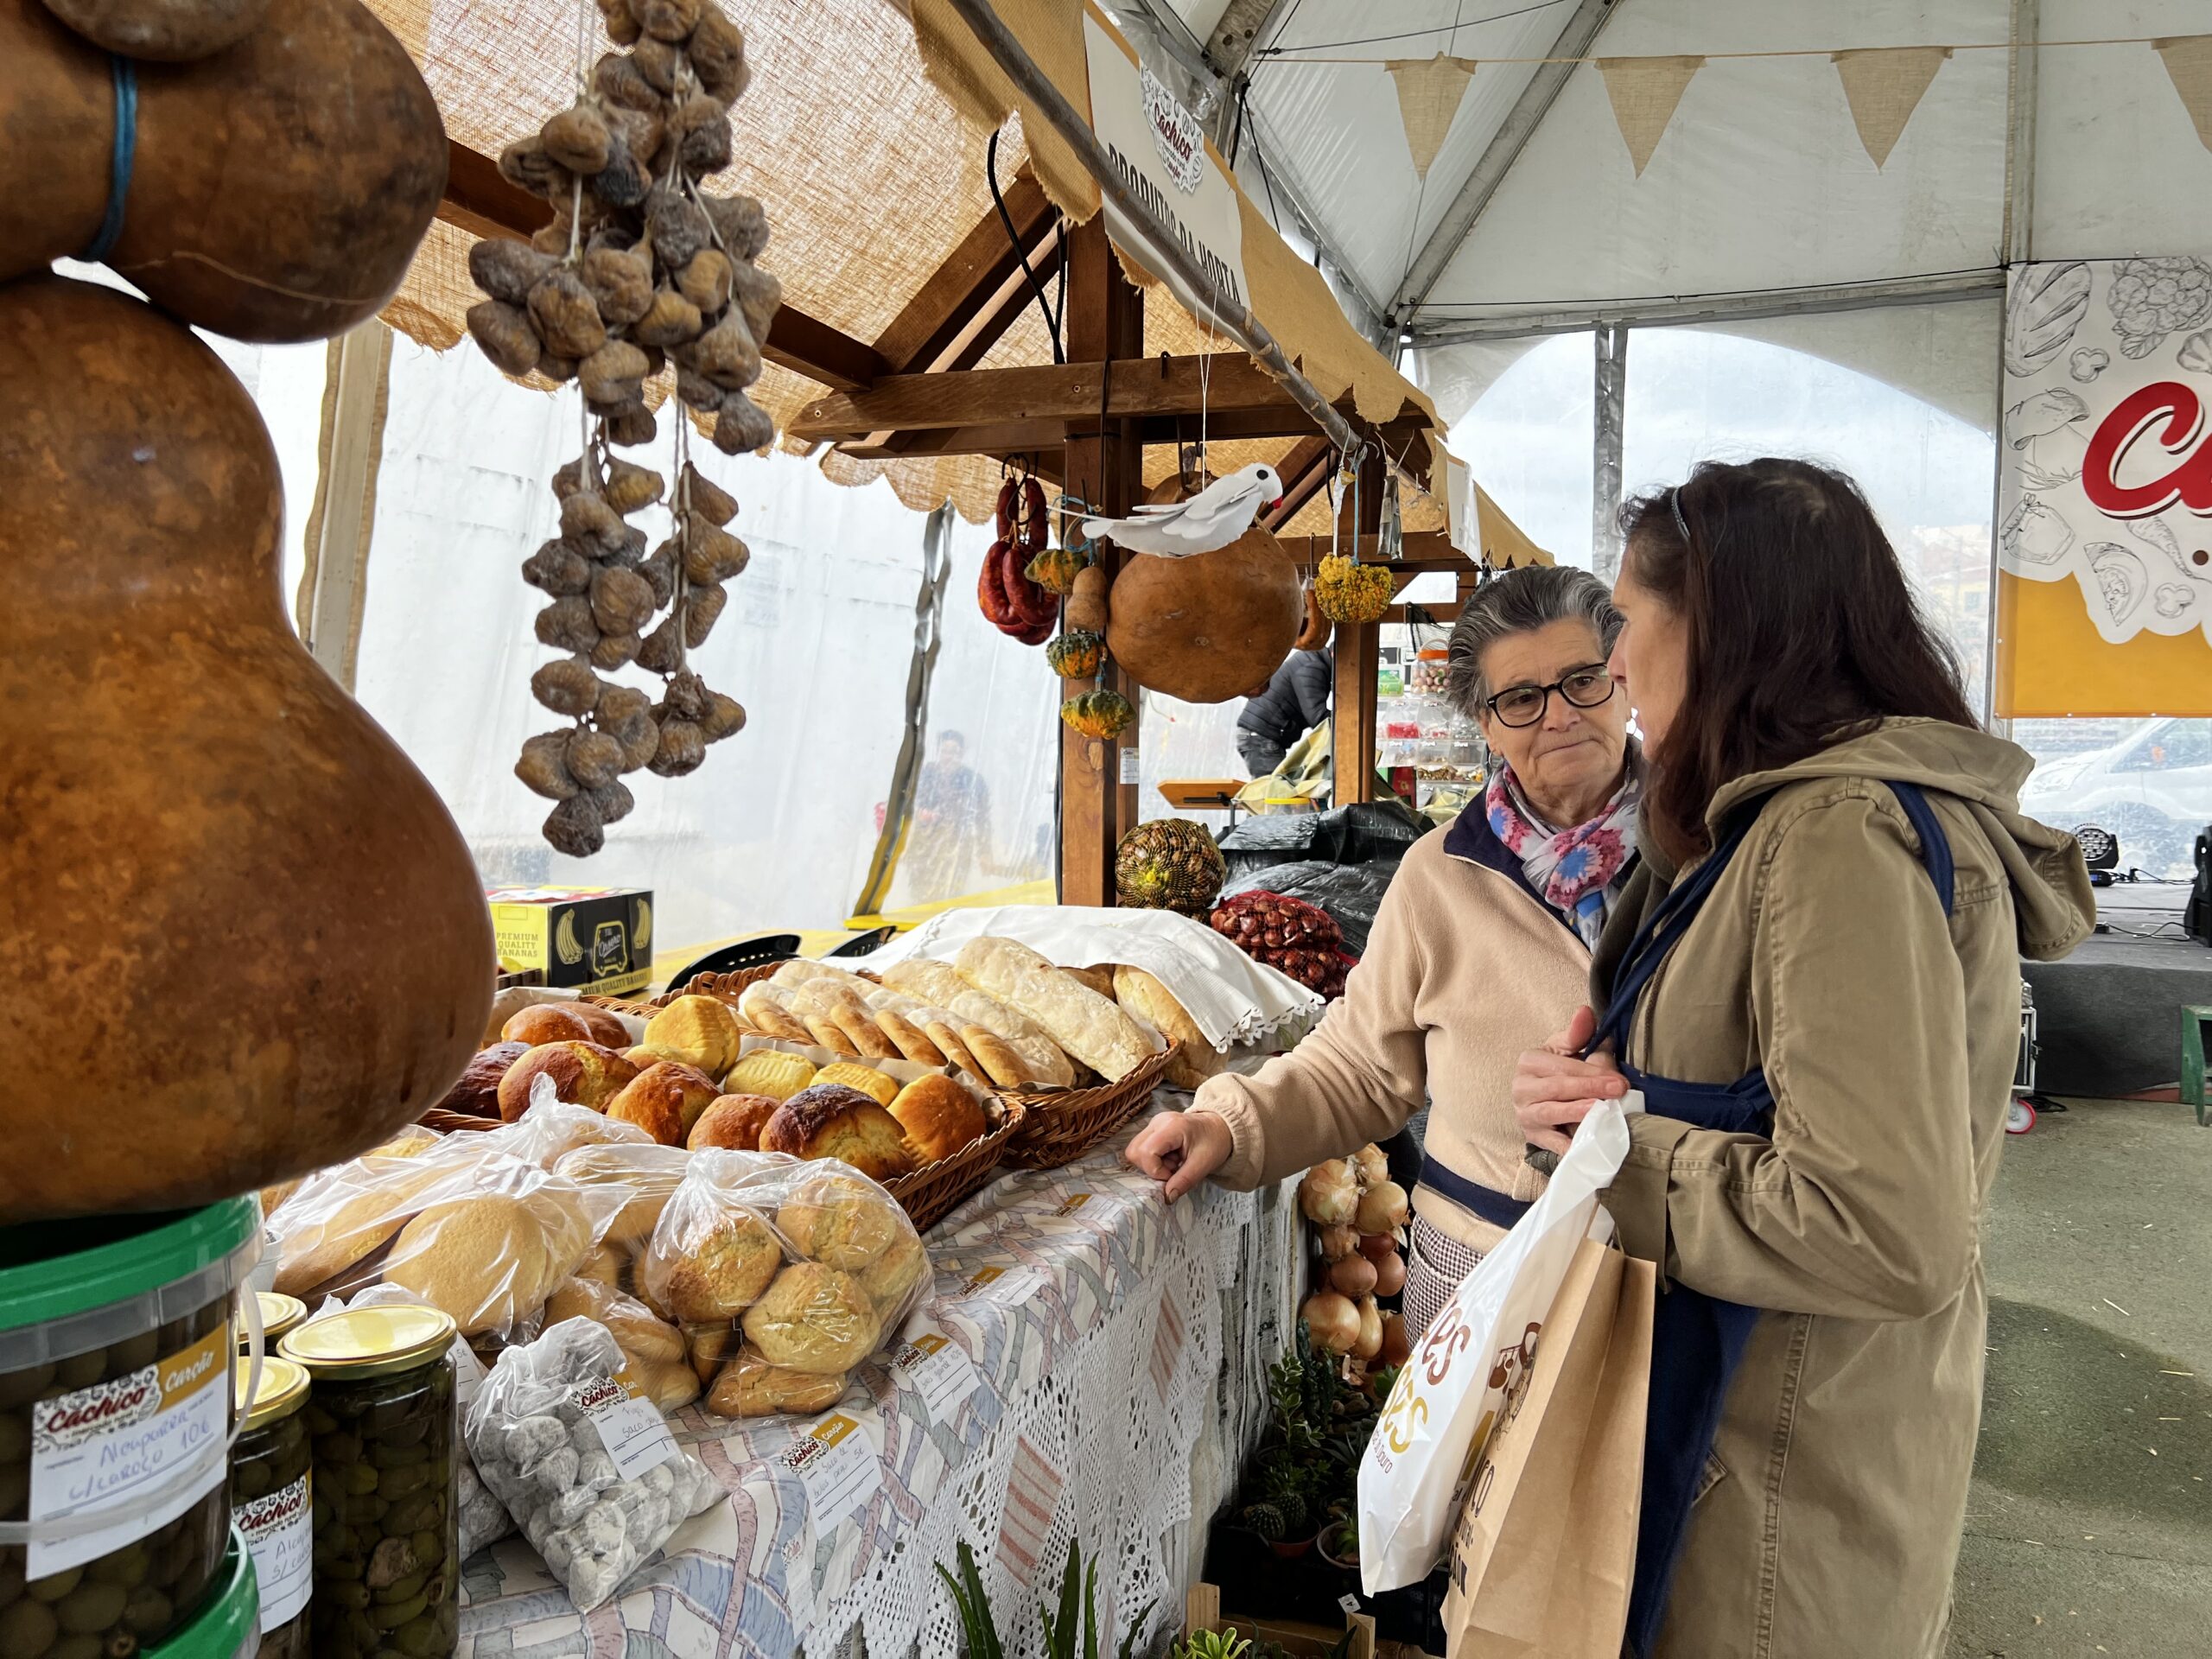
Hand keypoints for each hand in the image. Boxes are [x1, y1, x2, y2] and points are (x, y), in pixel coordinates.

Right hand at [1125, 1109, 1233, 1202]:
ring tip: (1173, 1163)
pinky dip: (1153, 1160)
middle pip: (1134, 1151)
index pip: (1146, 1152)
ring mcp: (1154, 1123)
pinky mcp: (1153, 1129)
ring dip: (1152, 1164)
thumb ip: (1184, 1181)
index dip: (1156, 1171)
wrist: (1221, 1128)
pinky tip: (1171, 1158)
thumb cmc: (1215, 1142)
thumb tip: (1166, 1198)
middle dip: (1151, 1168)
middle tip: (1173, 1169)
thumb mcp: (1204, 1165)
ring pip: (1135, 1150)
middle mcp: (1158, 1121)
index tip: (1173, 1175)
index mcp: (1172, 1126)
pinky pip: (1142, 1148)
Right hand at [1512, 1005, 1624, 1156]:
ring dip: (1574, 1112)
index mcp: (1530, 1061)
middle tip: (1618, 1091)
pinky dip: (1567, 1146)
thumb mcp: (1567, 1049)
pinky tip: (1585, 1145)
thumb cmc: (1560, 1071)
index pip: (1562, 1066)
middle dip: (1590, 1088)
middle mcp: (1521, 1087)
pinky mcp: (1533, 1137)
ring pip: (1549, 1112)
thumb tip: (1585, 1012)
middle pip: (1556, 1088)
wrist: (1544, 1101)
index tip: (1618, 1078)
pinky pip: (1551, 1143)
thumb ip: (1578, 1033)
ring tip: (1596, 1110)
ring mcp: (1525, 1114)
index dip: (1590, 1072)